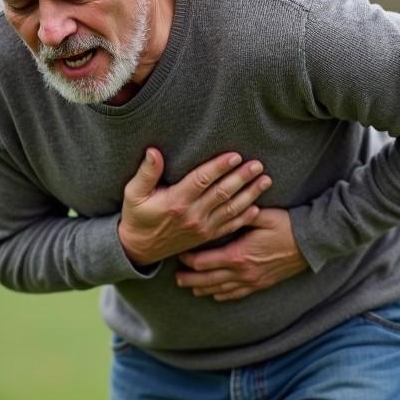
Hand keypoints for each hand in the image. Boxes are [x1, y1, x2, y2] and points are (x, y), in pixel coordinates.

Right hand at [118, 148, 271, 266]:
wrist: (139, 248)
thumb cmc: (136, 216)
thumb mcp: (134, 193)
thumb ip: (146, 173)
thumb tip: (154, 151)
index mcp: (176, 201)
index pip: (202, 180)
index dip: (220, 167)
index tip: (235, 156)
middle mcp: (192, 215)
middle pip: (222, 193)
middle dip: (242, 178)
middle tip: (258, 165)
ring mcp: (202, 228)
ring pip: (231, 209)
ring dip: (250, 194)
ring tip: (265, 181)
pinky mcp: (206, 237)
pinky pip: (229, 226)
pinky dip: (245, 217)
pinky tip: (258, 206)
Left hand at [175, 208, 307, 300]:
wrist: (311, 243)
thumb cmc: (287, 226)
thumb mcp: (262, 215)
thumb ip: (240, 213)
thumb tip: (223, 204)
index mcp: (239, 255)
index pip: (204, 262)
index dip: (189, 259)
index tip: (180, 253)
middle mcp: (243, 272)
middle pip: (208, 280)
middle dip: (190, 279)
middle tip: (176, 277)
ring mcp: (252, 281)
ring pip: (220, 290)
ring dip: (203, 289)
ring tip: (190, 287)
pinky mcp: (261, 284)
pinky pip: (237, 294)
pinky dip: (223, 295)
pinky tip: (215, 294)